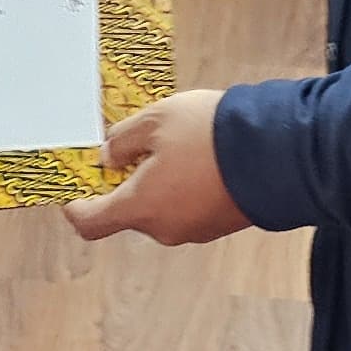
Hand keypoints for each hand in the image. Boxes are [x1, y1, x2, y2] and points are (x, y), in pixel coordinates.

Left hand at [63, 91, 248, 248]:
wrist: (276, 153)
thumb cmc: (209, 136)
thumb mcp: (155, 120)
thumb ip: (122, 140)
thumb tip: (108, 157)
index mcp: (139, 207)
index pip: (90, 223)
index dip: (76, 207)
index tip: (74, 189)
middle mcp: (164, 228)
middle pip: (129, 212)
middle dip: (127, 183)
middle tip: (136, 146)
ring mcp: (195, 230)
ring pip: (162, 208)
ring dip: (160, 183)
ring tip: (177, 145)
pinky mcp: (220, 224)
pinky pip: (190, 207)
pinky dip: (186, 187)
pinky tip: (202, 158)